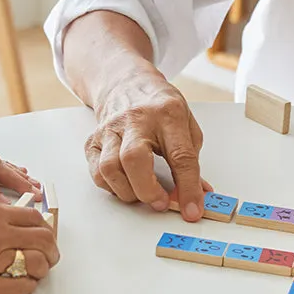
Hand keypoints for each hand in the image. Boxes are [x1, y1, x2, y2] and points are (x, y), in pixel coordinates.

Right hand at [0, 199, 59, 293]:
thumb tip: (17, 225)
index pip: (35, 218)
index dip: (45, 229)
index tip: (45, 236)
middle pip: (43, 239)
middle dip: (51, 249)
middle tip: (49, 256)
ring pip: (37, 263)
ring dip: (42, 268)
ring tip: (37, 271)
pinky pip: (20, 287)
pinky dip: (27, 286)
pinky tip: (22, 284)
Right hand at [85, 70, 210, 219]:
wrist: (126, 83)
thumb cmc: (160, 106)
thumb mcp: (186, 125)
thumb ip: (192, 160)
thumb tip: (199, 195)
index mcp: (168, 114)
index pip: (180, 155)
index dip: (188, 187)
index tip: (192, 210)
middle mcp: (136, 119)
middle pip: (134, 159)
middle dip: (148, 190)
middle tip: (161, 202)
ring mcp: (111, 129)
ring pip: (110, 167)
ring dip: (129, 191)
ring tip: (144, 193)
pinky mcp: (94, 140)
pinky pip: (97, 172)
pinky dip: (112, 186)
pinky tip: (126, 184)